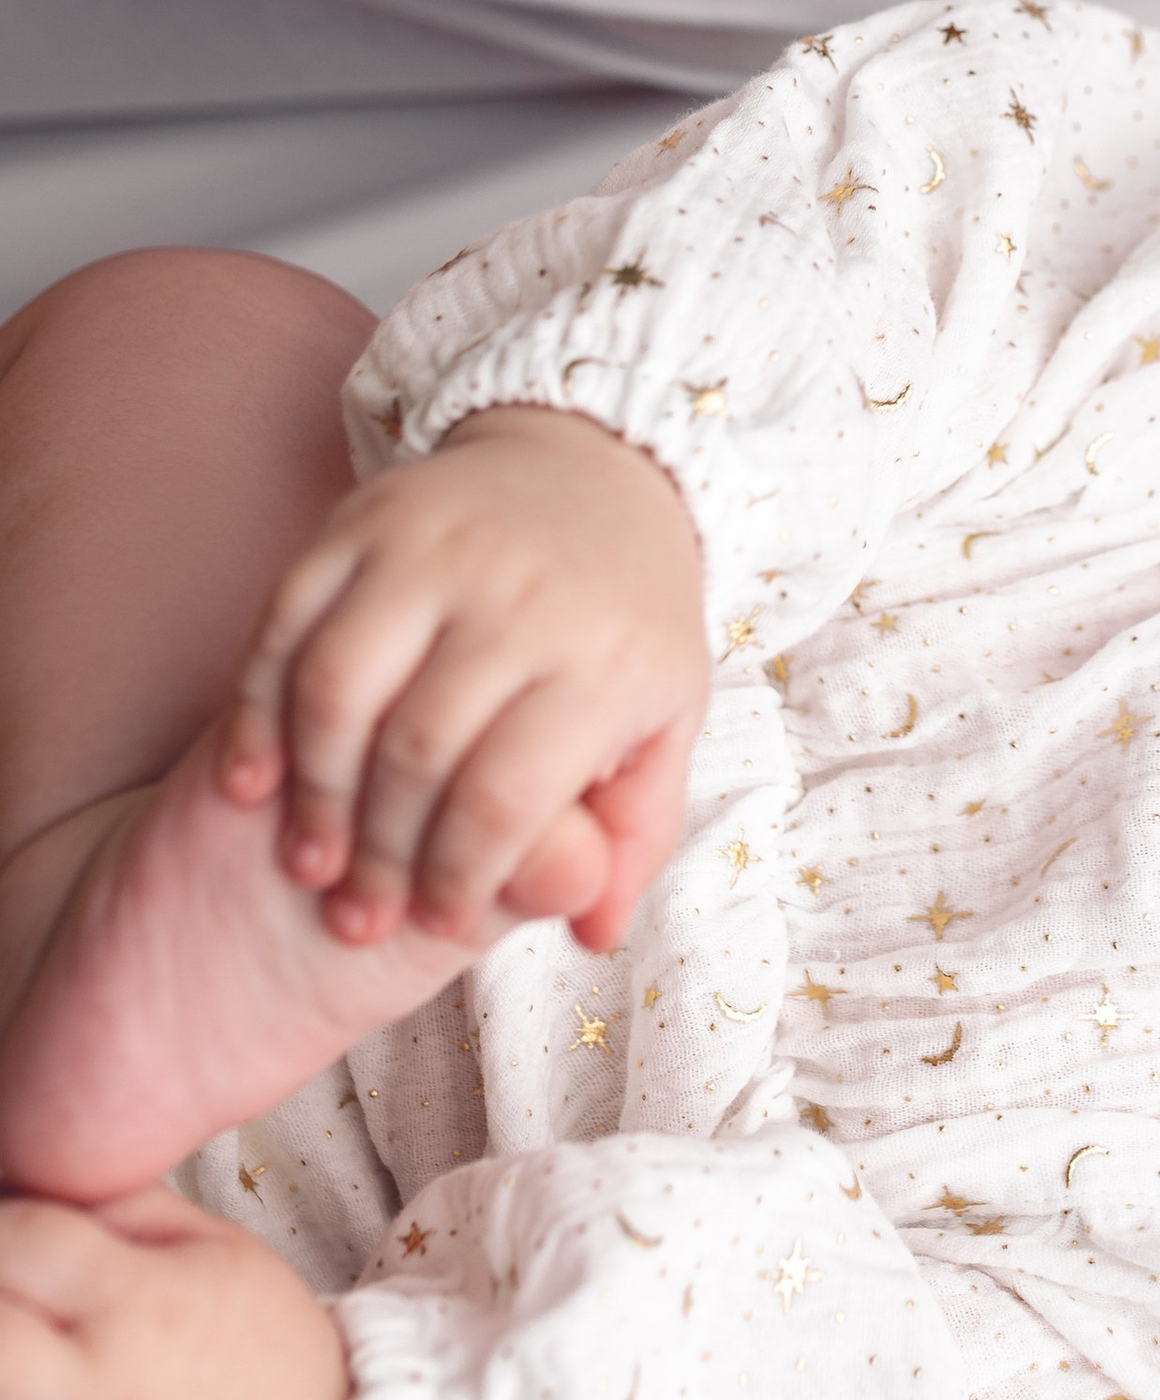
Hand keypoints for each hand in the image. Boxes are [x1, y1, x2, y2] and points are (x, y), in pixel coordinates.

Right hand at [216, 406, 707, 957]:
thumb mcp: (666, 717)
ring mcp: (436, 549)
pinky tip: (253, 783)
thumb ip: (636, 829)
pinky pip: (286, 622)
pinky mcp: (363, 519)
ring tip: (310, 860)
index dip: (459, 876)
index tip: (436, 918)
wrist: (595, 467)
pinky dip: (257, 710)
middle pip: (417, 751)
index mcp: (604, 657)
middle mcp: (519, 595)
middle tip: (358, 913)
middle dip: (378, 853)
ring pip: (338, 688)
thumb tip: (595, 932)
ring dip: (311, 792)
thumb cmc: (626, 620)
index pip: (508, 794)